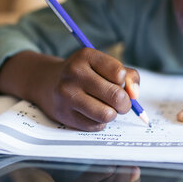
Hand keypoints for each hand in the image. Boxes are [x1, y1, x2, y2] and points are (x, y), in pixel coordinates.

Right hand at [0, 49, 139, 131]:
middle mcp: (74, 73)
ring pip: (107, 114)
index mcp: (87, 56)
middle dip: (125, 103)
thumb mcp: (105, 66)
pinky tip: (91, 113)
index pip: (119, 74)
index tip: (119, 83)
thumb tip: (134, 94)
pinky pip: (95, 126)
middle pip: (116, 96)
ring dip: (112, 114)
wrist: (48, 82)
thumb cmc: (86, 74)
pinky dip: (99, 122)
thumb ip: (129, 76)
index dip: (126, 83)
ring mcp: (67, 94)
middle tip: (120, 102)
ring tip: (107, 108)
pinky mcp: (64, 114)